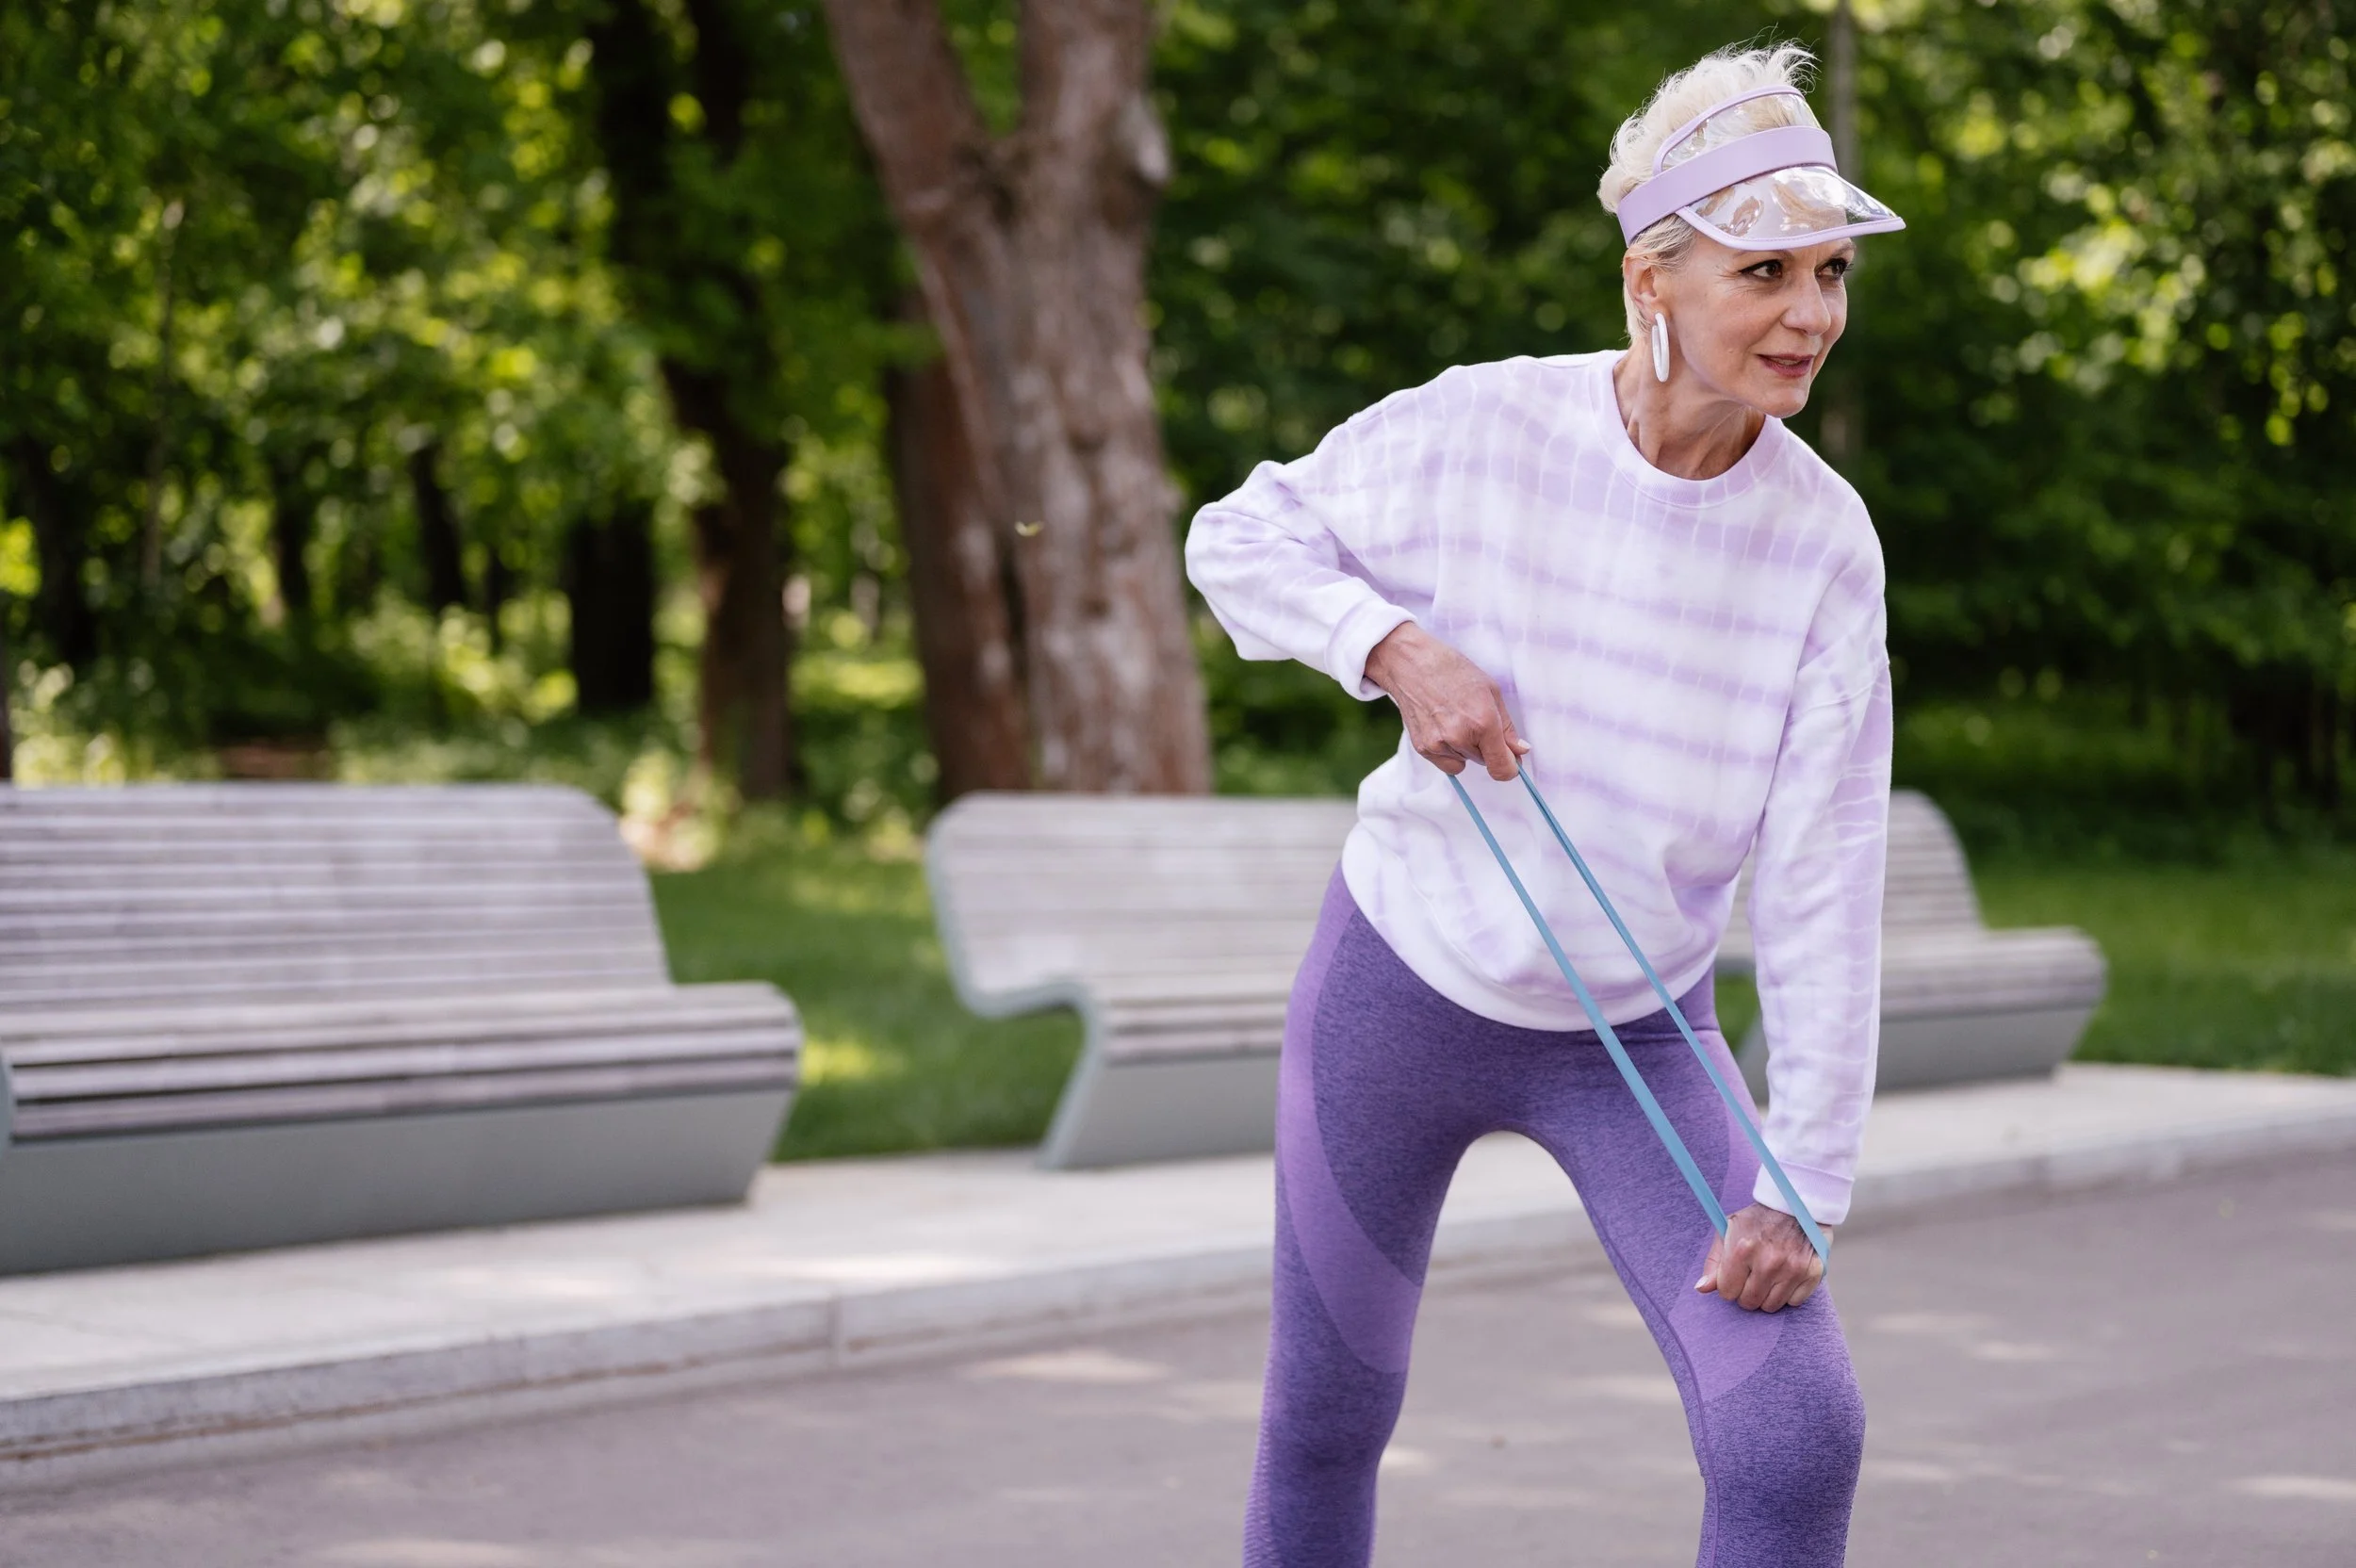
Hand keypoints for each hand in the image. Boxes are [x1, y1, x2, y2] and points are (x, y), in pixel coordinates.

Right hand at [1362, 623, 1530, 780]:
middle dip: (1486, 747)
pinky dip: (1449, 751)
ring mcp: (1439, 745)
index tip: (1511, 760)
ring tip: (1454, 718)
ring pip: (1466, 762)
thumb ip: (1507, 727)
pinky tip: (1442, 726)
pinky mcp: (1423, 749)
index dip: (1510, 767)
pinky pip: (1447, 763)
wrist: (1412, 664)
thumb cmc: (1453, 671)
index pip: (1502, 768)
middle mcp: (1460, 738)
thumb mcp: (1491, 691)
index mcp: (1483, 722)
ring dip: (1466, 748)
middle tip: (1474, 718)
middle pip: (1485, 762)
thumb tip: (1521, 751)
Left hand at [1695, 1204, 1829, 1312]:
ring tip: (1768, 1276)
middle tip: (1752, 1275)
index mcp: (1743, 1249)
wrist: (1797, 1202)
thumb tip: (1701, 1288)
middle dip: (1746, 1293)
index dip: (1729, 1285)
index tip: (1735, 1275)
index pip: (1727, 1292)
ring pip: (1771, 1306)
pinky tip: (1786, 1276)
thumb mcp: (1729, 1230)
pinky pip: (1794, 1302)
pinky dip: (1788, 1294)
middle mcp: (1769, 1261)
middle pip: (1749, 1302)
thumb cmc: (1758, 1219)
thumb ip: (1714, 1261)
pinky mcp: (1813, 1273)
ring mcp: (1793, 1268)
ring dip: (1766, 1296)